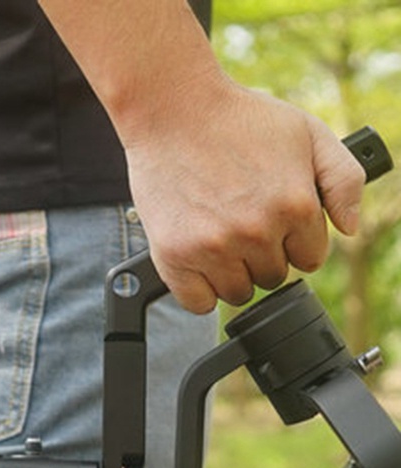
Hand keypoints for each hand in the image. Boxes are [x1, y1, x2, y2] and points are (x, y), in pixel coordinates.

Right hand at [123, 80, 365, 313]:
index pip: (309, 259)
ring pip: (236, 293)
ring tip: (217, 237)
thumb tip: (349, 230)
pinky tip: (196, 259)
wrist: (172, 111)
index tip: (273, 222)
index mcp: (295, 205)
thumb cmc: (239, 119)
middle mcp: (256, 232)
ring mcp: (213, 248)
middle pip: (272, 277)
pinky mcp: (175, 257)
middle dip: (262, 255)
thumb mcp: (308, 133)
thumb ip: (344, 179)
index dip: (292, 240)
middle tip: (240, 222)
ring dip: (231, 274)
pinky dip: (198, 289)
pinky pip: (198, 303)